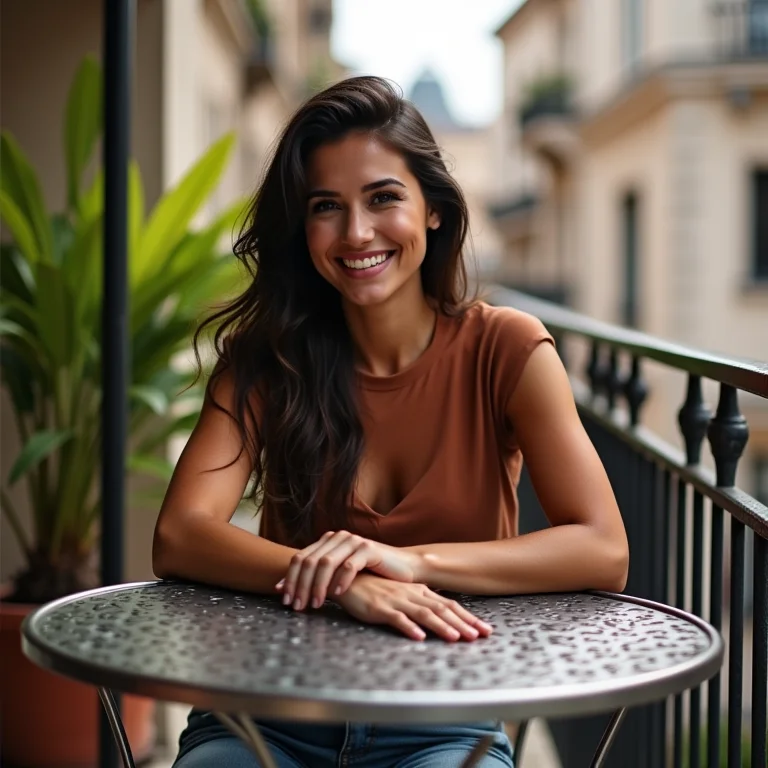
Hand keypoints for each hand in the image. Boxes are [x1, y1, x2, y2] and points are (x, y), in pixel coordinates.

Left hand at [276, 530, 421, 610]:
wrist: (403, 568)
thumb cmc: (370, 574)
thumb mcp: (340, 573)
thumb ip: (318, 576)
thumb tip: (288, 588)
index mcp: (327, 541)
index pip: (300, 558)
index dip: (290, 578)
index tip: (283, 598)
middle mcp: (338, 538)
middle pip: (310, 561)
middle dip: (300, 585)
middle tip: (296, 606)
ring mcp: (353, 541)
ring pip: (326, 563)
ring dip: (317, 585)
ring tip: (314, 604)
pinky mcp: (369, 549)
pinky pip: (350, 565)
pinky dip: (341, 580)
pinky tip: (338, 594)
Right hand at [335, 573, 493, 641]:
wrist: (348, 579)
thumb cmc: (375, 588)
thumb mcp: (401, 594)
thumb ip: (419, 603)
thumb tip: (439, 616)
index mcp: (419, 591)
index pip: (449, 605)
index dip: (468, 618)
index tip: (485, 630)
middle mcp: (412, 594)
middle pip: (442, 609)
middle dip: (463, 623)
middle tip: (481, 636)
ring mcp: (396, 600)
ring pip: (423, 614)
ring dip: (441, 626)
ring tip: (457, 638)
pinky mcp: (379, 607)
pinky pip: (396, 618)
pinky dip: (409, 627)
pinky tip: (419, 636)